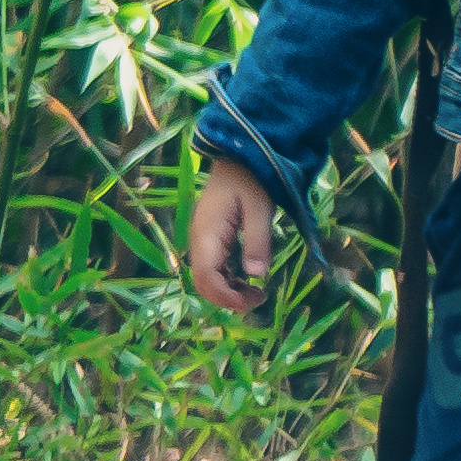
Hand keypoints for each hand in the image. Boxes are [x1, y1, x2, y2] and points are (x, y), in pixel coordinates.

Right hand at [188, 157, 278, 313]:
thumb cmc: (251, 179)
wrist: (240, 157)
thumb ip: (258, 241)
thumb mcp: (260, 209)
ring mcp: (204, 239)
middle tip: (258, 300)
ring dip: (229, 289)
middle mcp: (200, 240)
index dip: (224, 295)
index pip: (206, 276)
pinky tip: (248, 280)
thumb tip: (257, 276)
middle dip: (227, 296)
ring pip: (209, 275)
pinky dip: (230, 277)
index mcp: (206, 233)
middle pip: (204, 280)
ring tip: (258, 294)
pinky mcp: (212, 238)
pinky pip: (216, 265)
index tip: (247, 304)